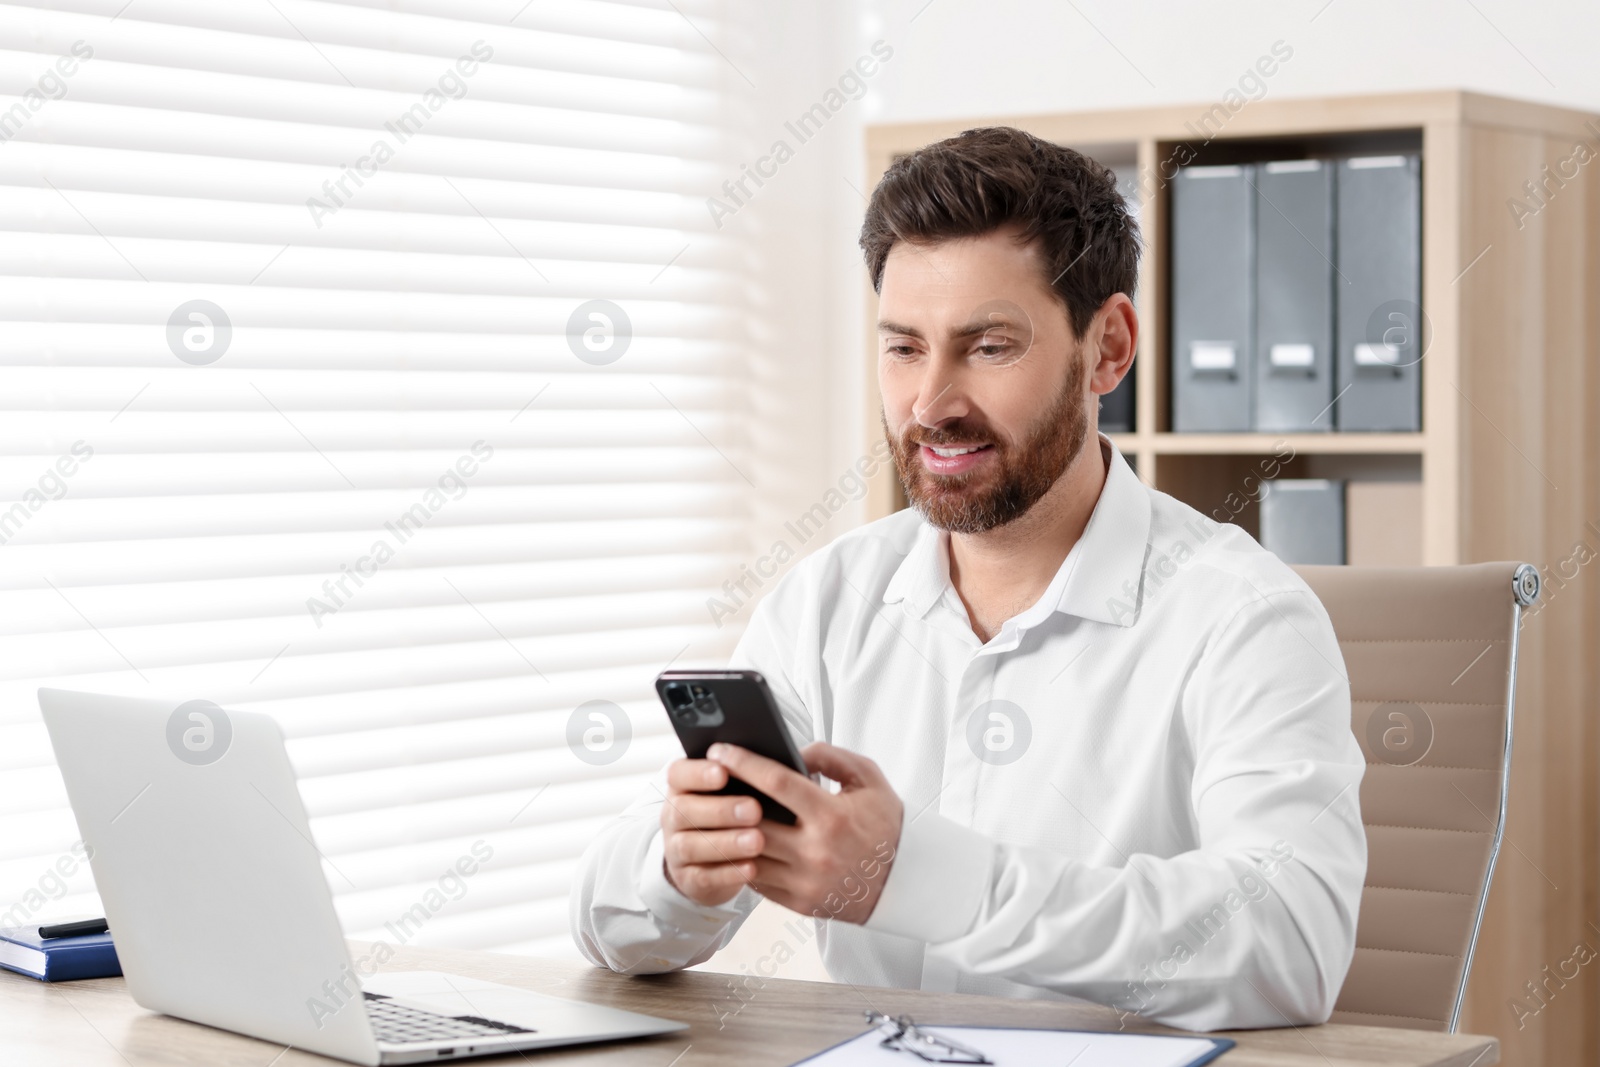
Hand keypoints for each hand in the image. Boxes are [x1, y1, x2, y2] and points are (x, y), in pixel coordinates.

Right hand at [659, 756, 764, 906]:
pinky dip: (728, 873)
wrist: (711, 859)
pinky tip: (752, 868)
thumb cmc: (732, 813)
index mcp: (682, 786)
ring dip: (726, 843)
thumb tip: (777, 767)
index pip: (678, 773)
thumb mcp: (733, 791)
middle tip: (755, 809)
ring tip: (758, 840)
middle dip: (721, 810)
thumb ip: (744, 777)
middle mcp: (673, 816)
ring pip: (692, 846)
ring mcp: (675, 850)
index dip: (698, 772)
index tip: (724, 772)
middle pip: (684, 810)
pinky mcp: (687, 880)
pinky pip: (703, 878)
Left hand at [711, 741, 902, 924]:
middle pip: (752, 821)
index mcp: (832, 816)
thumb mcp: (868, 779)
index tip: (719, 750)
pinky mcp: (800, 904)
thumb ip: (830, 756)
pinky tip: (736, 842)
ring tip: (714, 811)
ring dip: (728, 832)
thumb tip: (793, 751)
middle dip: (724, 797)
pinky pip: (757, 881)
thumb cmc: (887, 825)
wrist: (906, 881)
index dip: (743, 763)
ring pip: (748, 855)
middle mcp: (815, 852)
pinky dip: (743, 861)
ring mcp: (805, 882)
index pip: (776, 782)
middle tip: (706, 780)